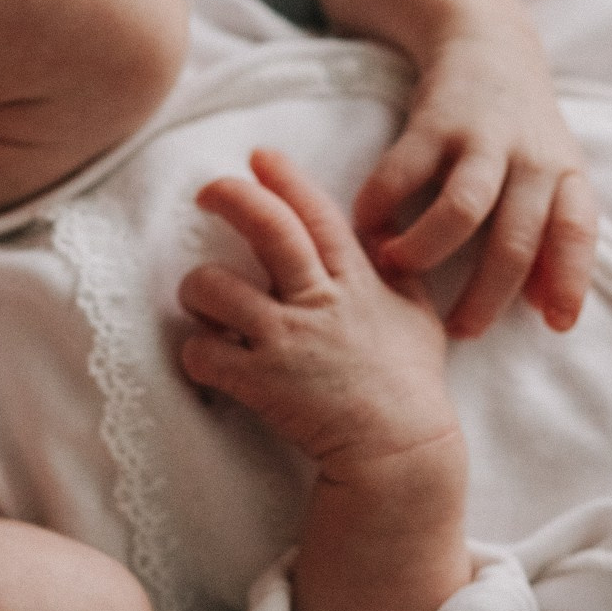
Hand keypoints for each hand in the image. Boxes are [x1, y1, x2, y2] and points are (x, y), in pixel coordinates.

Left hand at [180, 149, 458, 470]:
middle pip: (267, 228)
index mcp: (356, 282)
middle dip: (231, 197)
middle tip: (206, 191)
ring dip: (197, 289)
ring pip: (215, 287)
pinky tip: (205, 360)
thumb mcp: (417, 315)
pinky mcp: (261, 381)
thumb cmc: (410, 387)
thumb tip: (380, 229)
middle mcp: (319, 302)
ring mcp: (287, 341)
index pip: (318, 214)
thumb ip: (395, 270)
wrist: (400, 454)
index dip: (286, 179)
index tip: (260, 156)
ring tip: (202, 302)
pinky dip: (194, 354)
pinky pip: (202, 352)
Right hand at [355, 23, 597, 336]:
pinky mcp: (433, 121)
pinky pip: (402, 174)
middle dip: (485, 296)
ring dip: (427, 251)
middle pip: (515, 240)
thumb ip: (551, 240)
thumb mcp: (551, 177)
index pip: (578, 231)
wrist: (488, 44)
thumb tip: (549, 311)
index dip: (571, 279)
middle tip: (457, 330)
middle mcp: (531, 158)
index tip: (556, 325)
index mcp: (565, 176)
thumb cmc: (520, 132)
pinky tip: (368, 229)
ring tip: (397, 270)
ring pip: (463, 209)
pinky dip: (379, 208)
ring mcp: (483, 138)